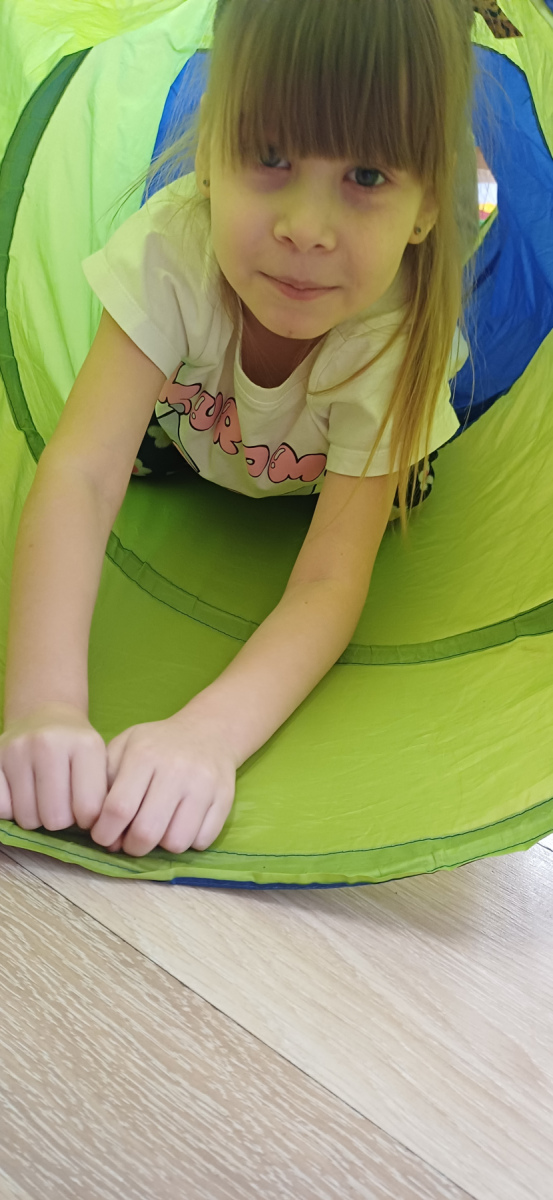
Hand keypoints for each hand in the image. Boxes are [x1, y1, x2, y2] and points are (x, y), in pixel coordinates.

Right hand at [0, 704, 107, 831]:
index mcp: (84, 745)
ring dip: (36, 818)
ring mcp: (17, 750)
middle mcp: (49, 744)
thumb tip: (96, 830)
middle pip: (56, 818)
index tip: (85, 812)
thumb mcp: (99, 761)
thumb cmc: (75, 747)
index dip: (88, 820)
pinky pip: (2, 809)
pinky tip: (22, 795)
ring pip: (27, 818)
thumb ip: (101, 794)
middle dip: (61, 821)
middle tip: (62, 806)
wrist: (45, 716)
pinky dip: (11, 810)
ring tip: (43, 800)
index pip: (89, 809)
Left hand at [89, 711, 236, 856]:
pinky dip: (189, 842)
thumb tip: (100, 827)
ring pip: (176, 842)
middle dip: (132, 847)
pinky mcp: (224, 798)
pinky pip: (202, 841)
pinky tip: (181, 825)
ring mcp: (203, 785)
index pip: (119, 808)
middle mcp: (176, 769)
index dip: (105, 833)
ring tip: (158, 830)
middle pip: (147, 832)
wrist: (208, 732)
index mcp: (144, 754)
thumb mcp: (124, 747)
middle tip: (130, 841)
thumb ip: (104, 782)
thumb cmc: (157, 744)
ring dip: (162, 846)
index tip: (103, 837)